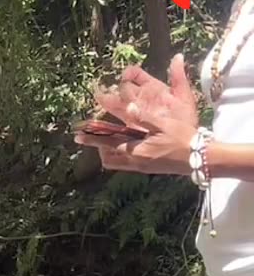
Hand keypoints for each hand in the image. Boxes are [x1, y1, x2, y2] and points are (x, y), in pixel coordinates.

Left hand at [76, 56, 198, 175]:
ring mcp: (142, 167)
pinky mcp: (147, 168)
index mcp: (138, 151)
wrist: (199, 158)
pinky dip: (120, 154)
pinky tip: (126, 143)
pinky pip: (126, 164)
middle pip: (109, 158)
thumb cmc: (183, 139)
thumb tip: (129, 107)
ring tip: (107, 139)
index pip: (109, 144)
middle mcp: (137, 162)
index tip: (77, 136)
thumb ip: (145, 117)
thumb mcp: (164, 124)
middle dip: (99, 148)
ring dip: (109, 152)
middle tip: (92, 136)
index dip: (93, 139)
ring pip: (117, 163)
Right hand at [95, 54, 198, 130]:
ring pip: (118, 105)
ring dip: (107, 103)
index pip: (135, 75)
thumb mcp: (184, 97)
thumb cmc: (185, 118)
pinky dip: (110, 124)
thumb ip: (179, 76)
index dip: (129, 73)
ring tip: (98, 102)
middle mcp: (141, 99)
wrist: (187, 140)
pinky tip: (102, 124)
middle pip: (123, 91)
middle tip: (102, 93)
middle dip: (113, 91)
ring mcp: (136, 113)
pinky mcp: (134, 128)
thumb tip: (178, 56)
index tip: (126, 76)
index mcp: (151, 88)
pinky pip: (119, 123)